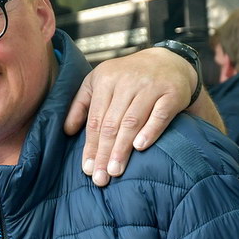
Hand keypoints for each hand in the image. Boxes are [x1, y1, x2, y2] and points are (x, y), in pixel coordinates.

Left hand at [63, 48, 196, 185]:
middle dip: (103, 152)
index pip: (95, 119)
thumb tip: (67, 131)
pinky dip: (150, 131)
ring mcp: (150, 87)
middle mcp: (126, 82)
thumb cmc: (127, 77)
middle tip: (100, 178)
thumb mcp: (98, 82)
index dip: (90, 145)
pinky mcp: (171, 93)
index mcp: (105, 80)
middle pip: (111, 123)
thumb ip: (81, 105)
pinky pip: (159, 115)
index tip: (86, 169)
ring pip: (132, 121)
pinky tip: (140, 148)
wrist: (168, 61)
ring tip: (114, 171)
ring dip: (122, 148)